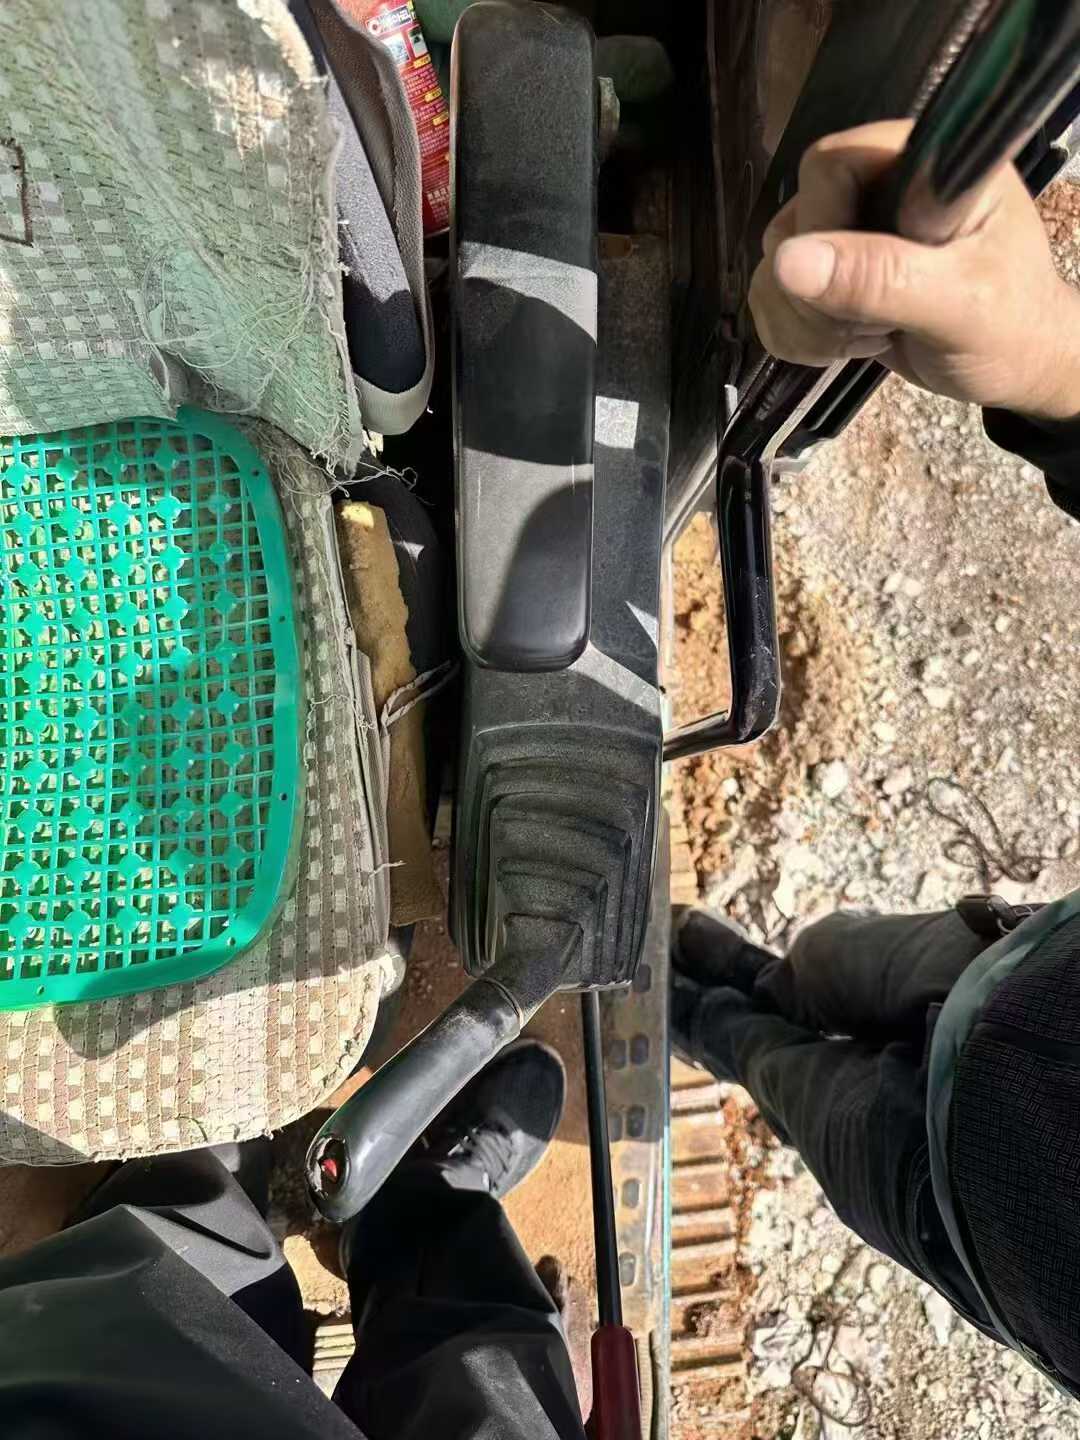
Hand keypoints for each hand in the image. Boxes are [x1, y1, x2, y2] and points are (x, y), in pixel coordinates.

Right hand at [748, 120, 1079, 420]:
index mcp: (921, 163)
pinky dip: (793, 335)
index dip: (824, 228)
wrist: (1015, 366)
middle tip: (867, 327)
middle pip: (793, 220)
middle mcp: (879, 185)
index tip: (859, 285)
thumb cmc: (1010, 326)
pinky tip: (843, 347)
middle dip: (814, 293)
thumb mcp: (957, 303)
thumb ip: (879, 277)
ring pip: (775, 265)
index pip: (830, 166)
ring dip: (803, 321)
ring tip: (866, 340)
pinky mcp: (832, 273)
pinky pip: (770, 298)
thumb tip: (788, 263)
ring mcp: (850, 232)